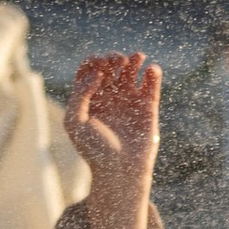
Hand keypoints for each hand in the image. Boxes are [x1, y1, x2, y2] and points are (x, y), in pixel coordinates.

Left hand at [65, 51, 159, 228]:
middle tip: (117, 60)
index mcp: (89, 99)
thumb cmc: (94, 150)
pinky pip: (151, 85)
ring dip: (134, 60)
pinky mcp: (147, 108)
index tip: (98, 69)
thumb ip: (79, 95)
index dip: (94, 62)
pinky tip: (151, 69)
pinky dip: (153, 74)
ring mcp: (128, 101)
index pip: (90, 70)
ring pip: (131, 71)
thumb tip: (97, 73)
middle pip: (110, 67)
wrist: (120, 171)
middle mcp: (109, 97)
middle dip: (113, 58)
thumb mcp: (75, 122)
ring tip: (137, 57)